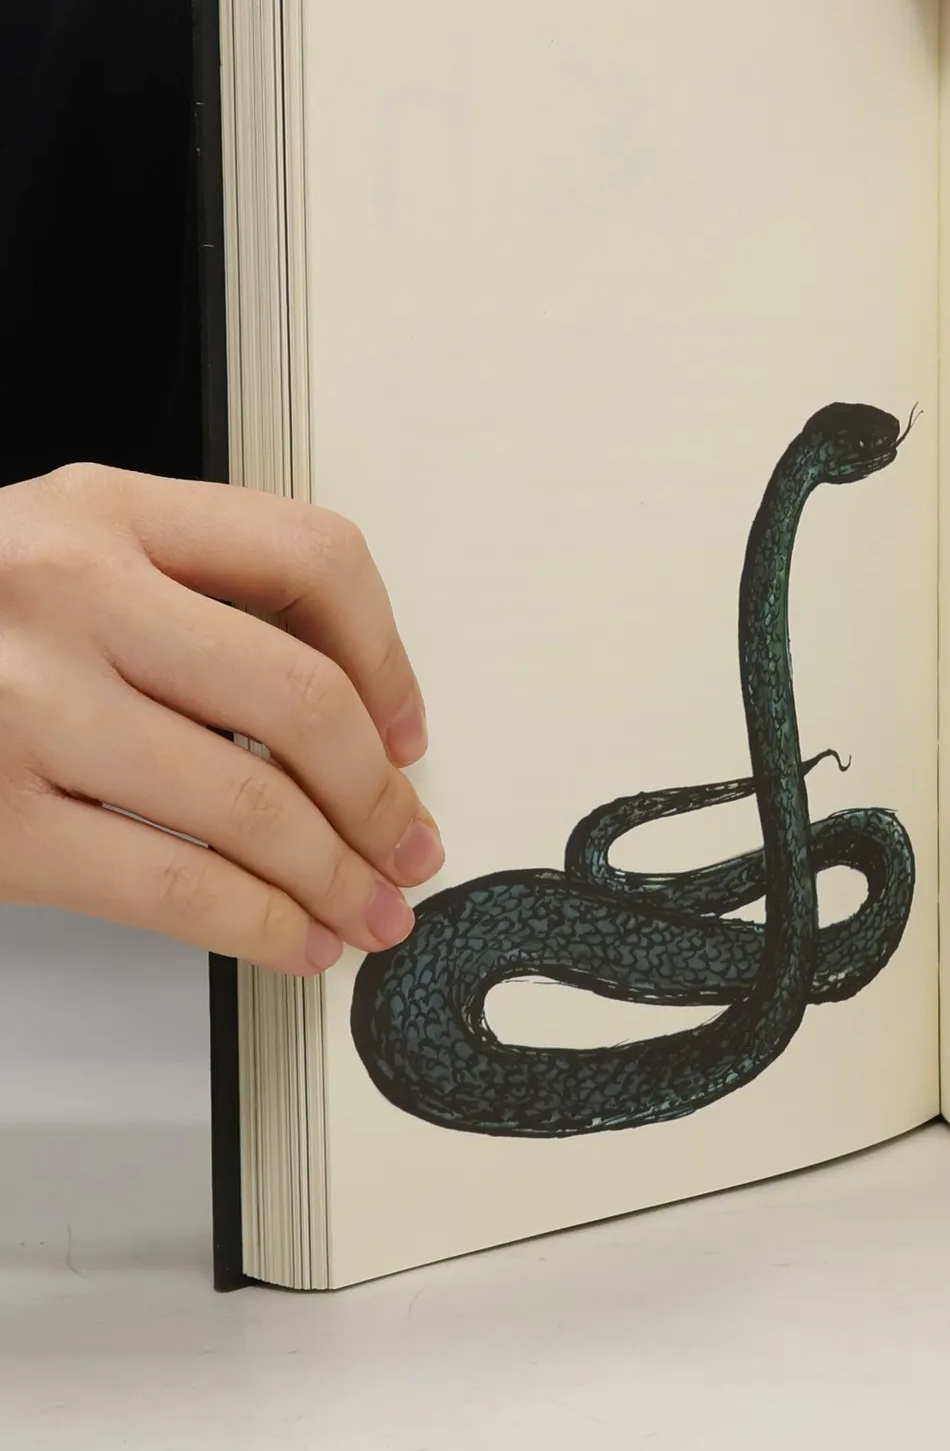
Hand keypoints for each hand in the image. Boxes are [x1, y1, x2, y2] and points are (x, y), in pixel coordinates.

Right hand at [0, 465, 442, 974]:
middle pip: (300, 700)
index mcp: (105, 511)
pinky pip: (170, 884)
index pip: (314, 558)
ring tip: (369, 911)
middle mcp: (69, 593)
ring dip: (335, 877)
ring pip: (248, 805)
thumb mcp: (59, 555)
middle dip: (379, 797)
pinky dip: (257, 924)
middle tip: (410, 845)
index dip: (389, 658)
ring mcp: (23, 708)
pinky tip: (291, 939)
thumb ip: (188, 598)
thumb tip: (352, 720)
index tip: (408, 732)